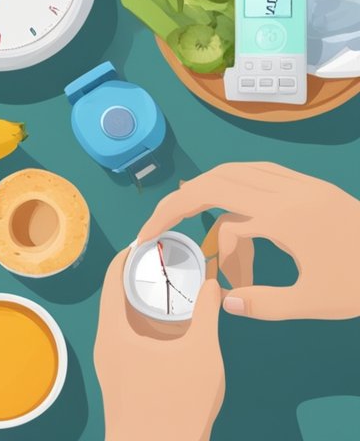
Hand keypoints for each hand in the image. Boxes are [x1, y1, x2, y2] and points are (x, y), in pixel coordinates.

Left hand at [95, 248, 222, 440]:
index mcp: (113, 330)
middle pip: (117, 296)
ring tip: (175, 288)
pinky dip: (146, 326)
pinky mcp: (119, 380)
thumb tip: (212, 283)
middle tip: (170, 259)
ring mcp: (109, 365)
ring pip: (123, 321)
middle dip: (143, 276)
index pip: (114, 276)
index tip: (154, 239)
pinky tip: (172, 328)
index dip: (133, 253)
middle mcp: (104, 344)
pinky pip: (128, 341)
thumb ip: (207, 313)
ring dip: (146, 303)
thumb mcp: (201, 353)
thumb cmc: (177, 406)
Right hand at [138, 162, 359, 320]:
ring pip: (238, 170)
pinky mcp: (314, 187)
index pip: (219, 217)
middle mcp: (288, 191)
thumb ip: (265, 304)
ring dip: (207, 189)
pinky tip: (233, 203)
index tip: (175, 256)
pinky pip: (262, 172)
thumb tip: (225, 302)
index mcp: (284, 217)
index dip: (191, 237)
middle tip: (159, 226)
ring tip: (190, 215)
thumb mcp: (316, 302)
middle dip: (181, 202)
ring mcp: (302, 185)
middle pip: (216, 180)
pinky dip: (236, 183)